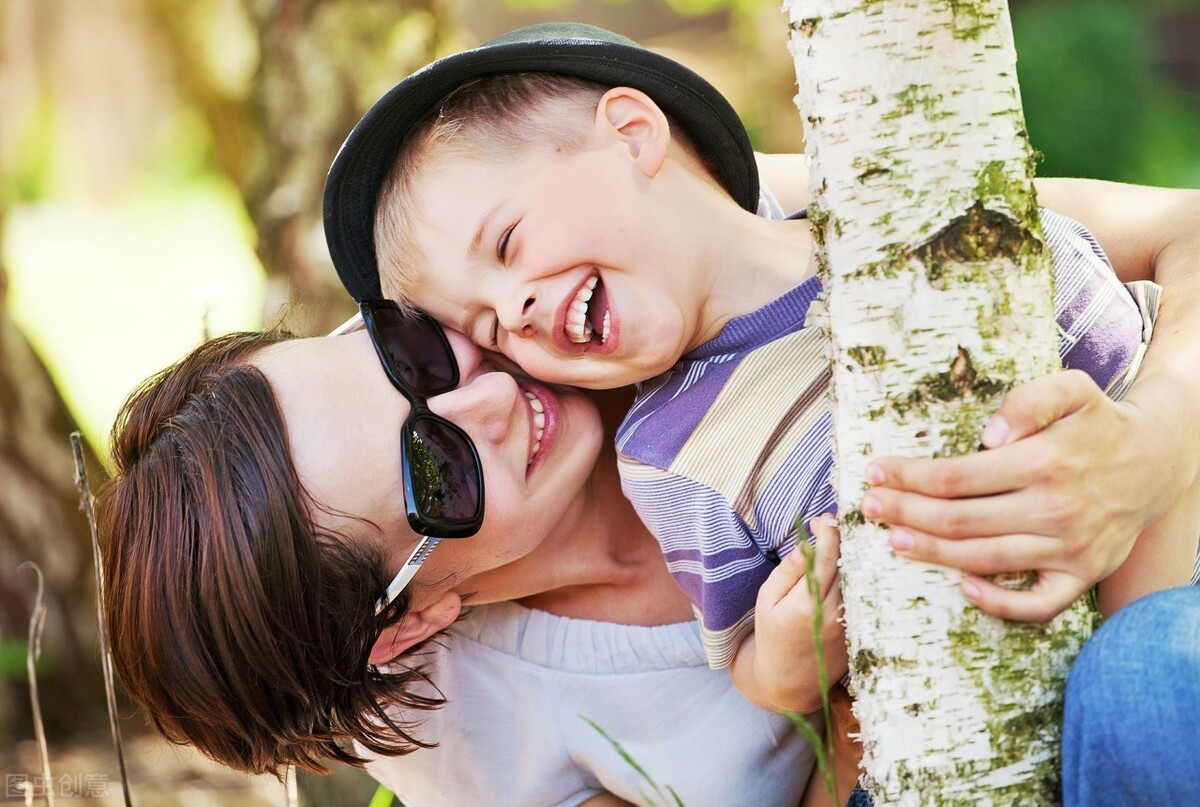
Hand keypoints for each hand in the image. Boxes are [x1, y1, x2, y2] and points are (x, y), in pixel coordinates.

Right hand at [753, 516, 846, 713]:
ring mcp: (850, 624)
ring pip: (860, 580)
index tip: (824, 520)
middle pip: (849, 566)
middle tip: (837, 523)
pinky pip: (863, 595)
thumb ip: (788, 571)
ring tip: (848, 539)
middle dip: (844, 540)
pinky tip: (856, 564)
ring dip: (857, 557)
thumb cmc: (772, 635)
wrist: (789, 681)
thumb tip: (806, 543)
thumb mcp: (767, 600)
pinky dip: (861, 576)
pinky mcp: (860, 631)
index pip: (826, 559)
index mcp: (806, 605)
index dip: (828, 535)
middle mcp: (833, 614)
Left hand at [861, 370, 1185, 621]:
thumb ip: (1029, 400)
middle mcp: (1055, 509)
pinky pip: (1037, 604)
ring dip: (933, 553)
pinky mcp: (1083, 575)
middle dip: (907, 514)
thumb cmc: (1099, 422)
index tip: (877, 472)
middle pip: (961, 520)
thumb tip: (989, 434)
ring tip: (895, 541)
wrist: (1158, 459)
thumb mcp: (1071, 389)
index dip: (910, 477)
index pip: (958, 476)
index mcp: (1044, 462)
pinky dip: (999, 603)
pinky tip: (963, 587)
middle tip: (871, 508)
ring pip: (985, 559)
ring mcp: (1070, 548)